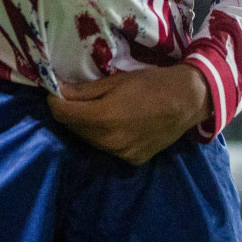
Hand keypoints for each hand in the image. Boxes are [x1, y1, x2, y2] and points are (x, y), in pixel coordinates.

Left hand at [48, 63, 210, 165]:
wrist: (187, 101)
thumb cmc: (151, 83)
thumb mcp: (115, 81)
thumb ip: (84, 91)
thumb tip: (58, 91)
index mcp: (102, 118)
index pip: (63, 115)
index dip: (55, 102)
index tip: (55, 91)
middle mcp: (109, 142)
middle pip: (75, 129)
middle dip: (71, 114)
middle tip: (74, 97)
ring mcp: (121, 154)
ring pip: (91, 141)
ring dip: (87, 126)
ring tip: (96, 109)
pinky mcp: (132, 161)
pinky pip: (109, 148)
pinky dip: (105, 136)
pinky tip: (115, 123)